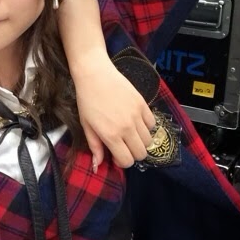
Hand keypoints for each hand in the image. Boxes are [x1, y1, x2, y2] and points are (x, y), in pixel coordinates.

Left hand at [72, 51, 155, 168]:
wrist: (94, 74)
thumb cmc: (87, 100)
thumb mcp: (86, 125)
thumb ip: (95, 146)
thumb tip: (98, 165)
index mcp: (111, 135)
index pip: (127, 161)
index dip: (122, 162)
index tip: (116, 155)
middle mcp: (126, 128)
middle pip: (141, 153)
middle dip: (133, 153)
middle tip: (123, 145)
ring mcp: (137, 116)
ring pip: (149, 140)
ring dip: (140, 141)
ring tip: (129, 133)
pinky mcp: (143, 104)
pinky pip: (152, 123)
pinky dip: (146, 127)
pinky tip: (135, 121)